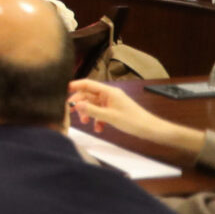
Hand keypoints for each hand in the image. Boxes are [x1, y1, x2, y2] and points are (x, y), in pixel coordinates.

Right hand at [67, 79, 202, 156]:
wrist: (150, 129)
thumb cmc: (134, 121)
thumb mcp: (110, 117)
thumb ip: (92, 110)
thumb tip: (75, 105)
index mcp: (109, 92)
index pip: (88, 84)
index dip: (75, 86)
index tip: (63, 90)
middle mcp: (109, 95)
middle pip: (88, 95)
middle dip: (80, 104)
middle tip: (72, 112)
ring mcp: (112, 103)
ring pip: (93, 105)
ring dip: (88, 113)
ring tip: (86, 122)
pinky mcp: (114, 111)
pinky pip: (100, 112)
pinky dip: (97, 119)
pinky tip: (98, 128)